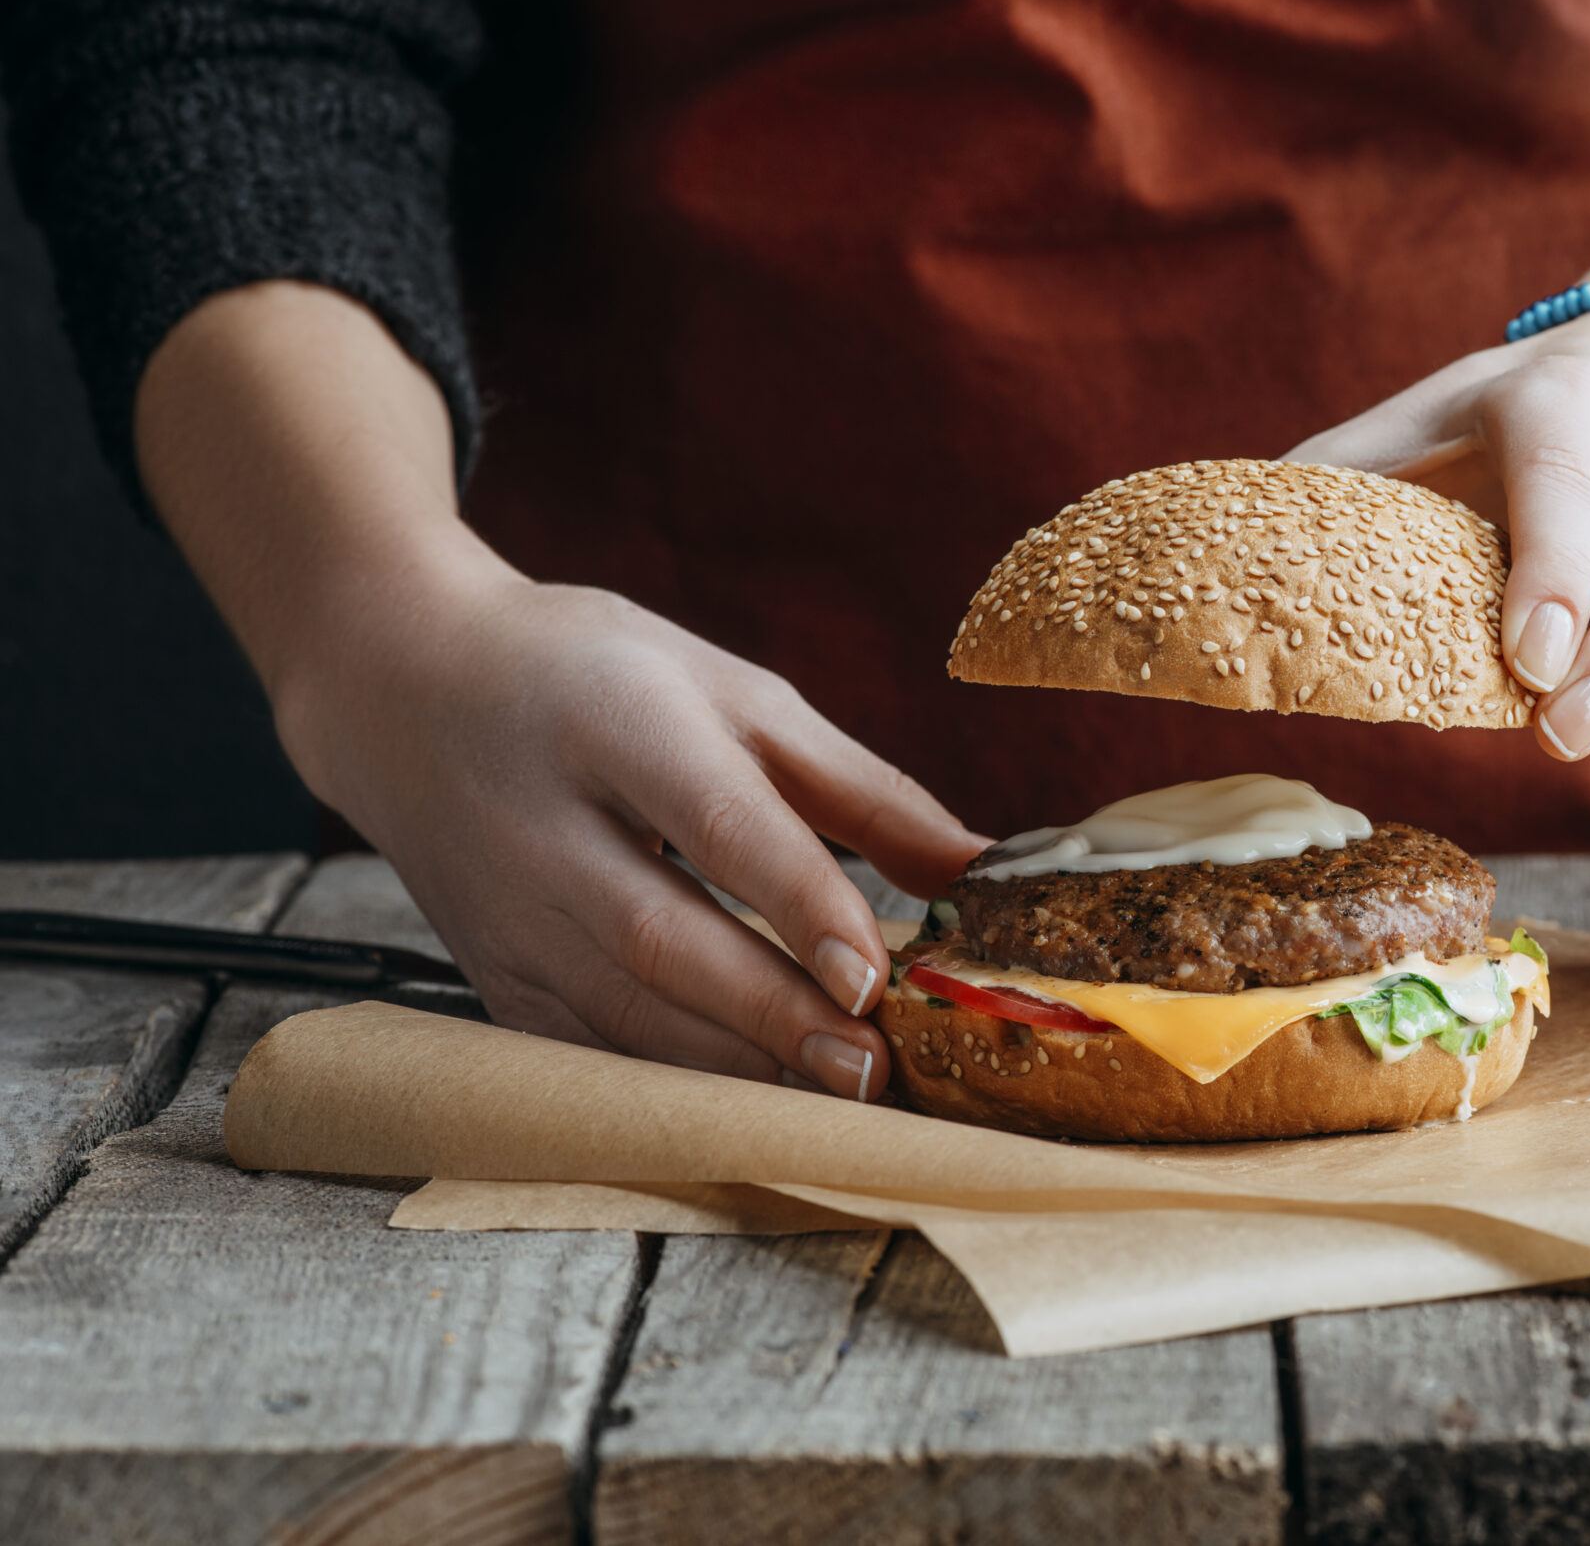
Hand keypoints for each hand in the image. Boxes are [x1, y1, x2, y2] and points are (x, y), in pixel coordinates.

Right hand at [269, 556, 989, 1095]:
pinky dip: (674, 1090)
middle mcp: (542, 823)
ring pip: (623, 1013)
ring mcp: (503, 911)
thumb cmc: (596, 679)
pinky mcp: (491, 975)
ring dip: (738, 1070)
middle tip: (875, 1070)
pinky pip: (587, 1052)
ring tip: (840, 1101)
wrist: (403, 688)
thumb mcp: (734, 694)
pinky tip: (755, 1112)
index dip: (795, 902)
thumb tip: (985, 869)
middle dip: (776, 1016)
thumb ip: (861, 787)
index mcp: (614, 720)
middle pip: (664, 938)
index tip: (870, 975)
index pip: (714, 821)